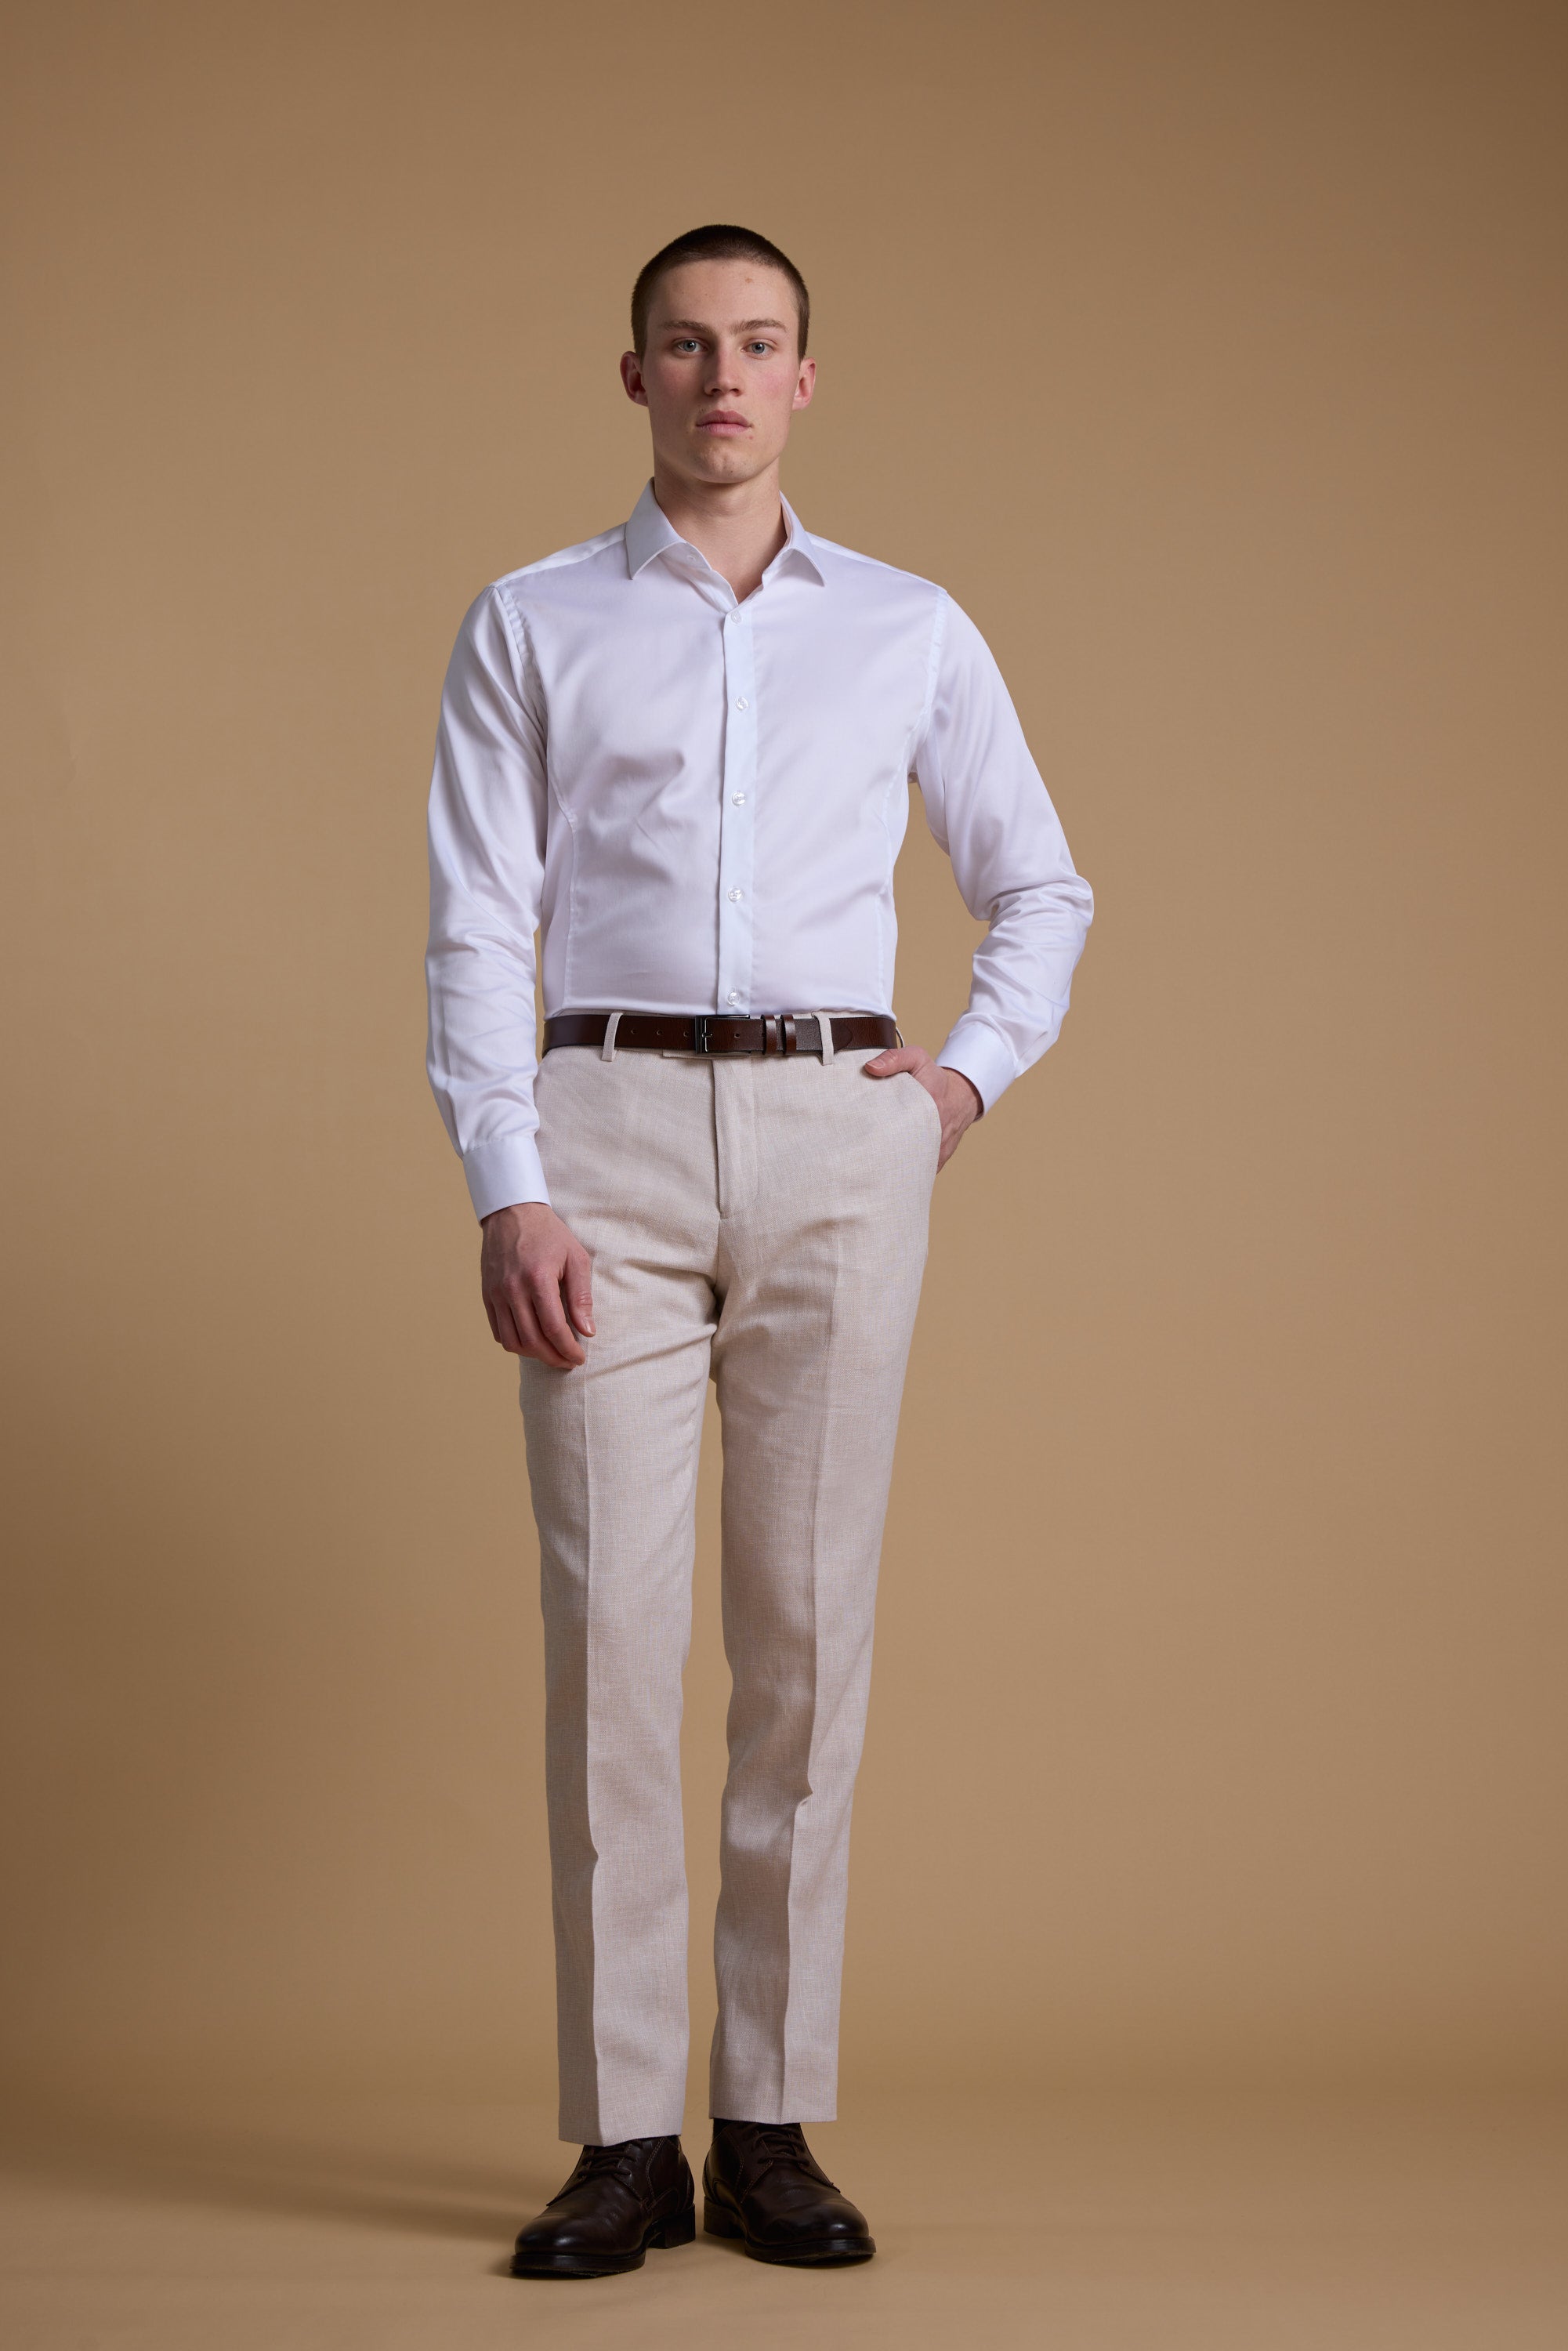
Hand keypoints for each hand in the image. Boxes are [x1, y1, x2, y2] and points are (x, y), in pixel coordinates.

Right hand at [480, 1202, 594, 1367]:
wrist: (512, 1213)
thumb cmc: (549, 1234)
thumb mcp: (575, 1258)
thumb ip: (581, 1296)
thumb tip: (587, 1331)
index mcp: (538, 1278)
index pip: (553, 1327)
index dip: (568, 1349)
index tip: (579, 1358)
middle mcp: (512, 1288)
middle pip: (532, 1340)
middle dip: (553, 1358)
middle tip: (568, 1361)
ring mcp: (496, 1293)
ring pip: (512, 1341)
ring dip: (533, 1355)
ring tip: (551, 1354)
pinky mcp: (486, 1295)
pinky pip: (498, 1331)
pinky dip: (515, 1343)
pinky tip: (532, 1341)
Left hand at [863, 1043, 981, 1171]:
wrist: (961, 1097)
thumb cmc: (934, 1078)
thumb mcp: (916, 1058)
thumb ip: (894, 1059)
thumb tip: (870, 1068)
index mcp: (928, 1106)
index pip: (897, 1125)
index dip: (877, 1131)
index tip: (861, 1132)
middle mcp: (933, 1132)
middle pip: (900, 1151)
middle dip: (879, 1153)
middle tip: (857, 1152)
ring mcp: (936, 1151)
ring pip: (909, 1167)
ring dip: (890, 1166)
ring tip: (868, 1164)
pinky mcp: (936, 1163)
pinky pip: (917, 1173)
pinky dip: (903, 1173)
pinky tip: (885, 1170)